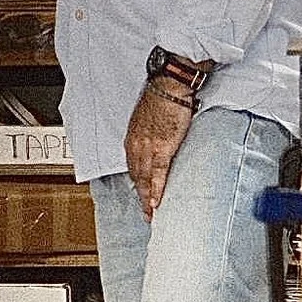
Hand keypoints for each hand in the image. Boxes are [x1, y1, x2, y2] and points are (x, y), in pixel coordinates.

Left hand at [124, 79, 196, 219]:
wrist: (169, 87)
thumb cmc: (161, 99)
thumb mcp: (147, 120)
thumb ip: (147, 135)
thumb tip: (154, 144)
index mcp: (132, 139)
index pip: (133, 167)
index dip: (137, 184)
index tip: (141, 196)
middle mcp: (136, 146)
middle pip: (136, 177)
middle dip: (140, 197)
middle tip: (145, 213)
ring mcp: (147, 149)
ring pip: (144, 180)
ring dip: (147, 199)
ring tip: (151, 214)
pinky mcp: (162, 149)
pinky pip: (158, 175)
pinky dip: (156, 191)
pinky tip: (156, 203)